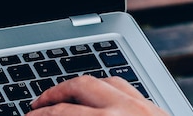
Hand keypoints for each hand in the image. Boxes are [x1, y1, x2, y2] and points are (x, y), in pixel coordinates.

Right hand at [28, 75, 168, 114]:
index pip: (62, 114)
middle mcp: (126, 110)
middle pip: (78, 87)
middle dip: (52, 95)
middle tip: (36, 107)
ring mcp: (143, 106)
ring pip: (102, 80)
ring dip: (77, 86)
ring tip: (63, 95)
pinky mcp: (156, 109)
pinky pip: (125, 86)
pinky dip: (105, 86)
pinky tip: (98, 95)